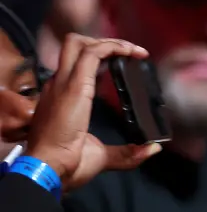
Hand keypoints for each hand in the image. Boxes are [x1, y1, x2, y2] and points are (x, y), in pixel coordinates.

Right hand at [24, 33, 159, 190]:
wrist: (48, 169)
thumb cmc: (68, 165)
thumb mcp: (102, 155)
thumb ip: (127, 152)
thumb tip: (153, 149)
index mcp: (61, 97)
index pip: (76, 65)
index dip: (100, 59)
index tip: (124, 64)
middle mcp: (59, 84)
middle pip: (74, 46)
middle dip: (104, 42)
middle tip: (130, 53)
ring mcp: (63, 83)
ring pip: (82, 43)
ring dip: (112, 42)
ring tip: (135, 51)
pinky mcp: (74, 85)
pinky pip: (93, 53)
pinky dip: (114, 47)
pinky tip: (131, 53)